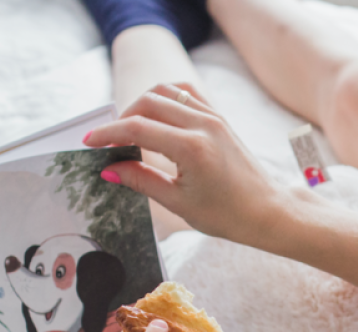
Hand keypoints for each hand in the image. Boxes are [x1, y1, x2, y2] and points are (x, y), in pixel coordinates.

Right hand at [84, 83, 304, 245]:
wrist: (267, 211)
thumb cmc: (228, 215)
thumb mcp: (179, 203)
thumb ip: (141, 180)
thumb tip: (109, 168)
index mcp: (192, 147)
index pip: (137, 128)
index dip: (108, 133)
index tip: (89, 143)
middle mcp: (204, 124)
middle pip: (147, 102)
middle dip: (121, 118)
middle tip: (109, 141)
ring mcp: (214, 117)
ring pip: (166, 91)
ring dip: (142, 104)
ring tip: (130, 129)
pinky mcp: (220, 117)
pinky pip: (186, 92)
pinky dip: (165, 97)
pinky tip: (156, 116)